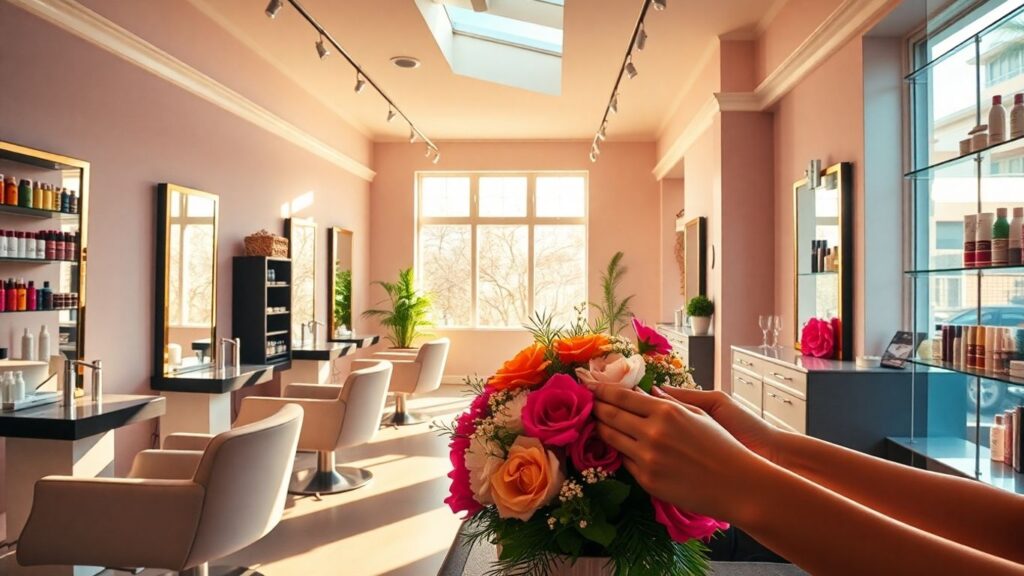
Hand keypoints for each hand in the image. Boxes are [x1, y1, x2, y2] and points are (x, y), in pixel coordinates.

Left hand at [591, 382, 769, 522]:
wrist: (736, 484)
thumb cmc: (722, 444)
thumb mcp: (698, 413)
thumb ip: (669, 400)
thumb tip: (646, 390)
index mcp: (665, 411)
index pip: (621, 397)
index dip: (602, 390)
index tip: (590, 387)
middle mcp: (652, 433)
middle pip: (610, 416)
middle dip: (596, 408)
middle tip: (588, 404)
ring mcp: (647, 458)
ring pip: (610, 439)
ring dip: (600, 429)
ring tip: (596, 423)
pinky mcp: (647, 480)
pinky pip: (624, 462)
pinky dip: (620, 452)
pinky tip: (618, 446)